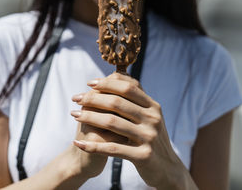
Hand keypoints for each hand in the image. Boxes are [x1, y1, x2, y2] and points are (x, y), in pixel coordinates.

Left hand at [71, 73, 193, 188]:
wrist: (167, 169)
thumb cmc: (150, 138)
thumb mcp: (148, 116)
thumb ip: (135, 99)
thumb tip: (116, 74)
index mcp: (153, 107)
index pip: (128, 87)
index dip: (107, 83)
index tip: (89, 83)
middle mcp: (153, 119)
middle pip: (118, 102)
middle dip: (93, 98)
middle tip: (76, 98)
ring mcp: (149, 137)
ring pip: (112, 122)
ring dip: (89, 117)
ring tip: (74, 115)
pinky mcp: (143, 156)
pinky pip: (112, 149)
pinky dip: (93, 146)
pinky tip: (79, 143)